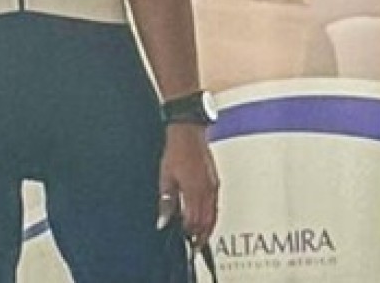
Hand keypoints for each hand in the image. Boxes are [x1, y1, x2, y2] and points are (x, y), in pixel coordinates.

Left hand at [157, 123, 219, 243]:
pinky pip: (216, 206)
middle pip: (207, 222)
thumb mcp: (165, 178)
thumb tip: (163, 221)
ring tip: (200, 238)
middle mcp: (207, 191)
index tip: (183, 238)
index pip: (194, 221)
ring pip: (214, 216)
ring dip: (208, 229)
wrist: (188, 133)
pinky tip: (205, 220)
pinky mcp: (215, 183)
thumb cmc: (176, 152)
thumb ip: (166, 202)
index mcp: (193, 190)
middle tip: (194, 247)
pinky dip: (211, 217)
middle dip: (201, 236)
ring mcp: (213, 187)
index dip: (189, 232)